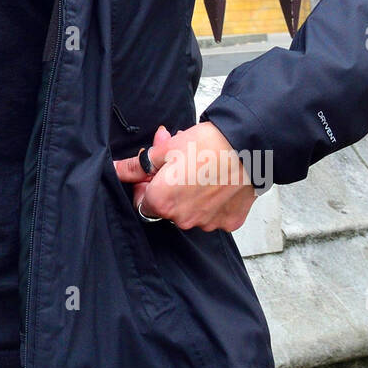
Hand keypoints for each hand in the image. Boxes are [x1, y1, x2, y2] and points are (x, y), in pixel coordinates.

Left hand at [113, 121, 257, 231]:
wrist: (249, 147)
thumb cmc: (207, 145)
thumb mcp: (165, 150)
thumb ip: (137, 165)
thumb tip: (118, 169)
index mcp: (162, 202)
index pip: (142, 202)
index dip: (146, 185)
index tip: (155, 172)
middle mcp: (183, 219)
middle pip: (167, 209)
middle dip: (169, 188)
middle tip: (180, 165)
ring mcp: (207, 223)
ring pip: (191, 213)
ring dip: (191, 196)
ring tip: (202, 171)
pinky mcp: (229, 222)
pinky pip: (214, 215)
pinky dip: (214, 202)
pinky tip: (218, 183)